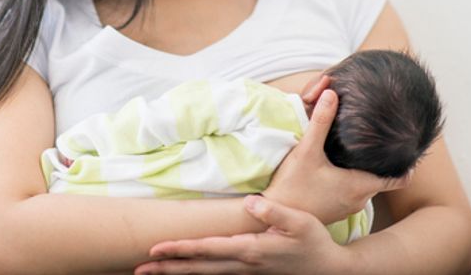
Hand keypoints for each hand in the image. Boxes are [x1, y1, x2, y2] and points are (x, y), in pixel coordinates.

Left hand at [134, 196, 347, 274]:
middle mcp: (243, 265)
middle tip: (140, 268)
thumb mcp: (299, 221)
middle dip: (168, 268)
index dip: (180, 249)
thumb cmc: (314, 241)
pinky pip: (216, 274)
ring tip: (152, 271)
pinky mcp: (250, 272)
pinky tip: (184, 270)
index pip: (207, 250)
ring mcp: (246, 272)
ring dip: (177, 273)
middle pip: (198, 268)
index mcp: (250, 250)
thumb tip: (249, 203)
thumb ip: (273, 212)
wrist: (330, 269)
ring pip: (204, 274)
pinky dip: (196, 272)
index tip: (155, 248)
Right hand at [261, 82, 410, 224]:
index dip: (407, 165)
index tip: (409, 150)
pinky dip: (352, 182)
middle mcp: (359, 200)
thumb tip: (331, 92)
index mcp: (360, 185)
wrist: (275, 217)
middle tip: (380, 143)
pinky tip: (339, 169)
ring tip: (360, 153)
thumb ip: (321, 121)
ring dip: (364, 172)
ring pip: (366, 187)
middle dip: (382, 163)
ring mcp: (347, 208)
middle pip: (382, 180)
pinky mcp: (335, 211)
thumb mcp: (307, 150)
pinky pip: (353, 194)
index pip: (399, 179)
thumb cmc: (292, 186)